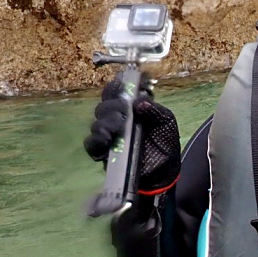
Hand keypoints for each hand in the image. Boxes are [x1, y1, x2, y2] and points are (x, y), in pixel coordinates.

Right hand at [83, 73, 181, 193]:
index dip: (116, 87)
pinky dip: (96, 139)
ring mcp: (109, 136)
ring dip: (105, 122)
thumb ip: (155, 109)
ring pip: (96, 123)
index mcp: (130, 108)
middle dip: (112, 106)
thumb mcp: (166, 122)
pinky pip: (91, 144)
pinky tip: (107, 138)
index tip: (122, 85)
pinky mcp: (104, 153)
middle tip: (124, 112)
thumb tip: (139, 101)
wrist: (165, 171)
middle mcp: (116, 119)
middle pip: (104, 106)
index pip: (116, 92)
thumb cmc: (165, 142)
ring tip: (118, 125)